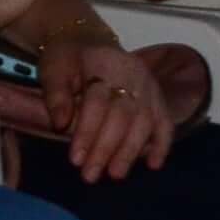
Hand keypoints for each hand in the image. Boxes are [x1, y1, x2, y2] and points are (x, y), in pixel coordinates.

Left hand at [32, 36, 184, 183]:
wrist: (88, 44)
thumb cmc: (68, 60)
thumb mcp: (53, 68)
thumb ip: (56, 94)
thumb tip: (59, 124)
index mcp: (104, 63)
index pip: (98, 102)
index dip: (87, 132)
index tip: (75, 160)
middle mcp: (132, 74)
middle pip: (123, 115)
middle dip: (106, 148)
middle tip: (90, 175)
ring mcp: (149, 86)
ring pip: (145, 121)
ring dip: (130, 151)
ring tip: (115, 175)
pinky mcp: (158, 98)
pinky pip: (166, 122)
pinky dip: (162, 144)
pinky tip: (153, 165)